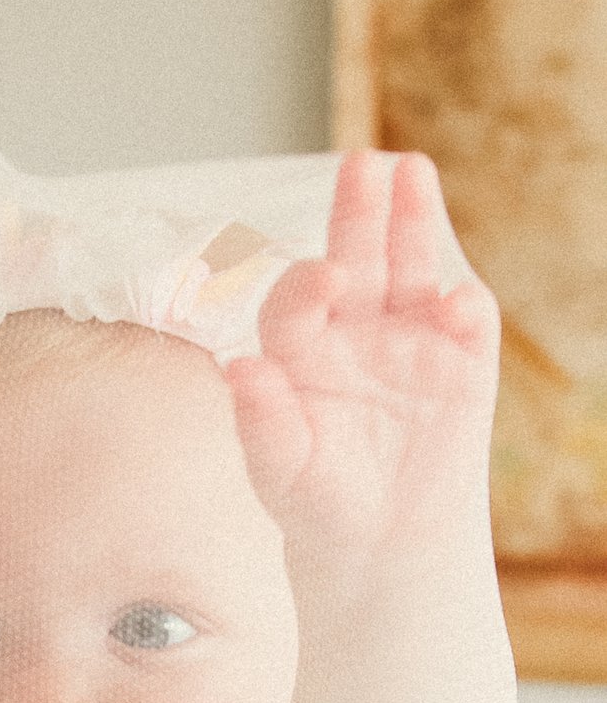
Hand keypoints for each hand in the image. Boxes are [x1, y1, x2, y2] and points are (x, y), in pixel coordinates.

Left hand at [224, 151, 499, 575]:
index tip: (326, 277)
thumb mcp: (278, 469)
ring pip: (411, 269)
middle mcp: (352, 330)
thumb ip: (261, 420)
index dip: (307, 285)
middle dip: (358, 212)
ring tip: (414, 172)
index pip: (298, 301)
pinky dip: (463, 306)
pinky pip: (465, 322)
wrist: (379, 540)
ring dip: (414, 223)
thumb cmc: (314, 498)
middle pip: (356, 258)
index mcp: (298, 349)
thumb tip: (238, 368)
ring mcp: (408, 340)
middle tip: (364, 162)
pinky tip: (456, 296)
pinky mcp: (461, 362)